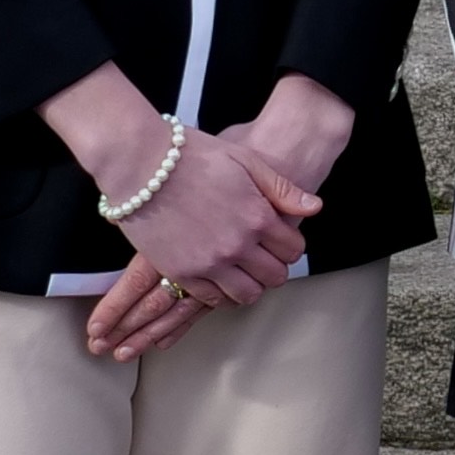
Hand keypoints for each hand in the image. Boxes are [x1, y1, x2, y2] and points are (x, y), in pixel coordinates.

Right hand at [82, 74, 358, 362]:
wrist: (139, 162)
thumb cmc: (193, 154)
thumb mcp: (245, 160)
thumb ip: (282, 189)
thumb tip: (315, 208)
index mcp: (258, 217)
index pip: (293, 250)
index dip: (290, 246)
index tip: (280, 240)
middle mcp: (238, 245)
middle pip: (275, 277)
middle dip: (274, 268)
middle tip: (263, 258)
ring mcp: (208, 262)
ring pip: (246, 295)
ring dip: (250, 285)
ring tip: (242, 271)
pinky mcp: (180, 272)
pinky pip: (211, 299)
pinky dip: (221, 294)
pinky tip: (218, 278)